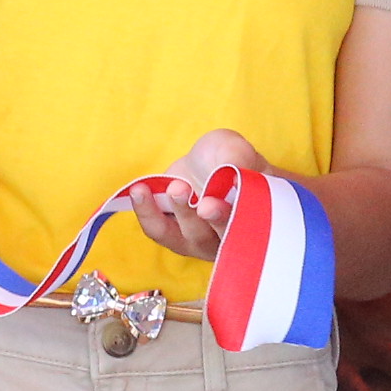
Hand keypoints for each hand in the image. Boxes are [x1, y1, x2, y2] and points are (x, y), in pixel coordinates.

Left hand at [128, 129, 260, 263]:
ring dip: (177, 212)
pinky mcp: (172, 234)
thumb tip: (233, 167)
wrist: (208, 162)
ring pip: (184, 237)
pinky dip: (148, 212)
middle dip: (196, 217)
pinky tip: (140, 191)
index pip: (242, 230)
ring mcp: (198, 240)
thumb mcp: (236, 150)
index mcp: (250, 221)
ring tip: (172, 186)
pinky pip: (159, 231)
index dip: (225, 220)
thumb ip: (238, 158)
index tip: (209, 204)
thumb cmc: (231, 158)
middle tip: (182, 191)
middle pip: (212, 239)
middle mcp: (225, 239)